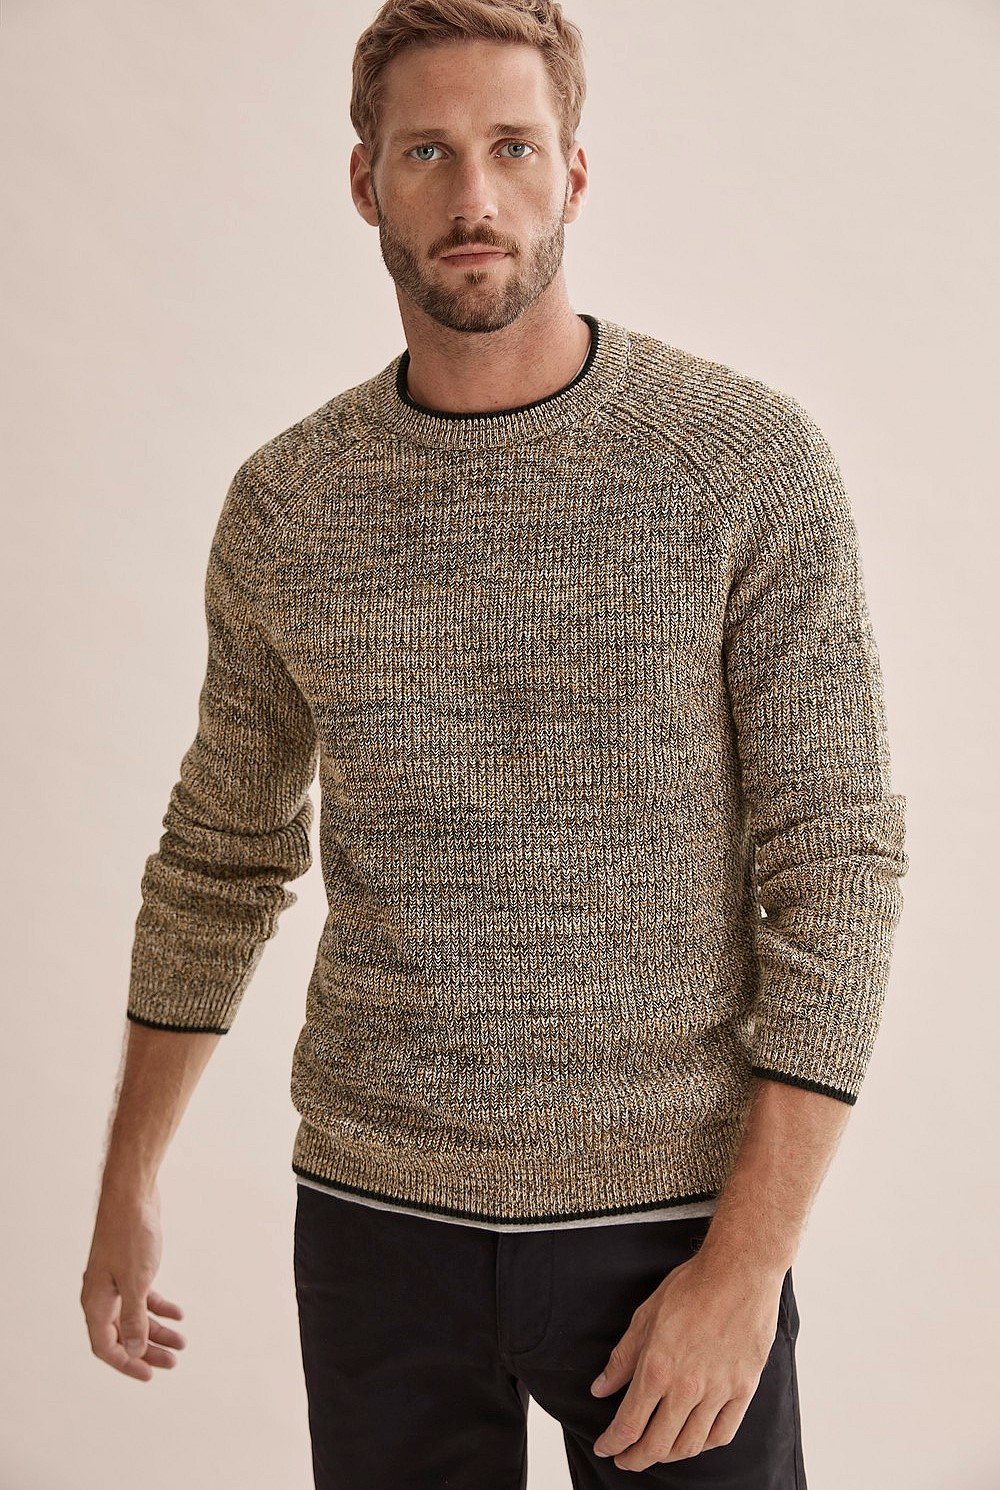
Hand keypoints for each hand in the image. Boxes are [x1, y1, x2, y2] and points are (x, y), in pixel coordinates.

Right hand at [80, 1179, 186, 1381]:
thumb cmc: (130, 1235)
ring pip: (135, 1316)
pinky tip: (180, 1313)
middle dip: (147, 1350)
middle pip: (122, 1335)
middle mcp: (102, 1295)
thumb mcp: (136, 1282)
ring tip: (182, 1343)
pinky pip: (143, 1296)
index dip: (126, 1363)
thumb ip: (134, 1318)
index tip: (149, 1375)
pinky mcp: (130, 1268)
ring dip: (158, 1330)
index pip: (105, 1346)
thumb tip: (134, 1350)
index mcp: (95, 1302)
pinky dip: (160, 1307)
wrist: (132, 1195)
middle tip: (173, 1363)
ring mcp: (115, 1281)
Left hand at [589, 1246, 784, 1470]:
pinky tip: (694, 1440)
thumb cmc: (691, 1287)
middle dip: (636, 1458)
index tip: (604, 1447)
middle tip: (625, 1459)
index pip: (629, 1423)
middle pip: (658, 1444)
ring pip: (690, 1444)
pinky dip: (705, 1444)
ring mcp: (718, 1391)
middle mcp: (687, 1387)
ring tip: (656, 1452)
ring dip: (668, 1455)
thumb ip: (623, 1358)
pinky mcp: (743, 1389)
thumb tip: (600, 1389)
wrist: (739, 1271)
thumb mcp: (645, 1316)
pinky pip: (723, 1433)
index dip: (612, 1442)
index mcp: (657, 1368)